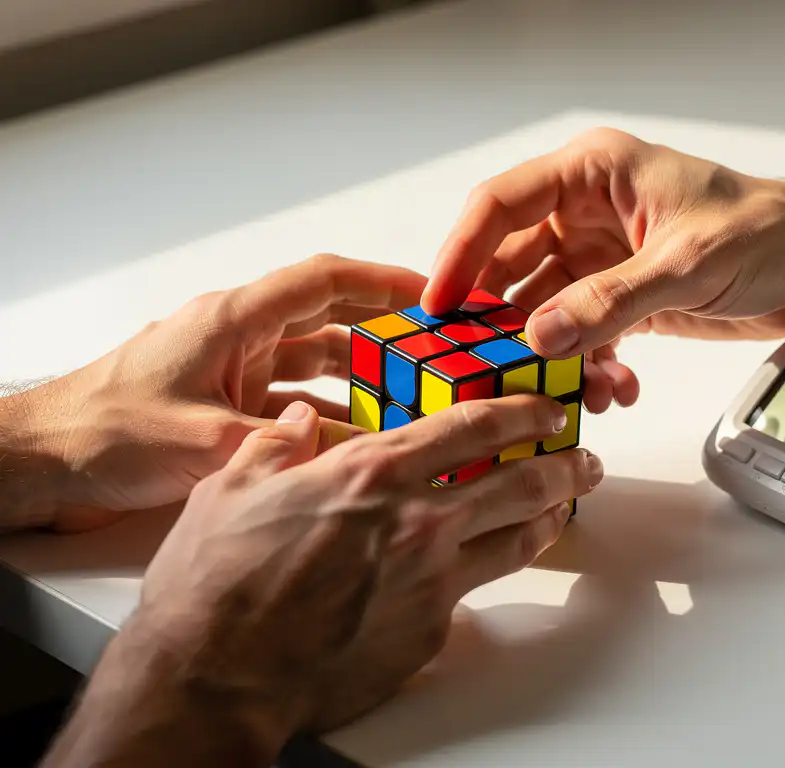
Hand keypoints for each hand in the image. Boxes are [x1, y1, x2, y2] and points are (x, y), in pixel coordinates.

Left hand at [25, 253, 425, 531]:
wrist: (44, 459)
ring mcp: (230, 369)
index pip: (322, 282)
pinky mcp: (223, 402)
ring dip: (355, 375)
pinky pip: (290, 400)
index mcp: (232, 320)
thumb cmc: (103, 432)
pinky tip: (353, 435)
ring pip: (311, 361)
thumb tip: (358, 452)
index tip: (427, 293)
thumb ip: (286, 445)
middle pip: (326, 318)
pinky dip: (323, 413)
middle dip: (380, 329)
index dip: (380, 282)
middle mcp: (236, 336)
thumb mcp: (208, 442)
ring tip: (404, 392)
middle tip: (429, 345)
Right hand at [60, 394, 600, 764]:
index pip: (473, 425)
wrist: (216, 675)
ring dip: (553, 515)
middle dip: (564, 463)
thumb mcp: (231, 487)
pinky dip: (491, 567)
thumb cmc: (216, 582)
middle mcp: (417, 521)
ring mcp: (431, 580)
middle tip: (582, 457)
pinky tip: (490, 560)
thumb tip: (300, 422)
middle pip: (522, 480)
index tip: (545, 406)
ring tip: (565, 503)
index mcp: (373, 473)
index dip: (521, 410)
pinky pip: (476, 590)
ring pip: (521, 538)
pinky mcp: (428, 629)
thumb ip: (278, 445)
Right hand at [422, 128, 784, 409]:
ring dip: (551, 354)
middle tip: (489, 367)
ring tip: (568, 390)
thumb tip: (540, 337)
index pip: (500, 206)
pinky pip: (579, 335)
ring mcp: (600, 260)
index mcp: (591, 175)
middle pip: (511, 265)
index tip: (440, 305)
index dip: (460, 254)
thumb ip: (610, 302)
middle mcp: (585, 214)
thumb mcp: (685, 264)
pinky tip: (614, 387)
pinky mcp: (619, 299)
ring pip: (543, 310)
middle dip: (502, 320)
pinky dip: (588, 365)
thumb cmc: (766, 231)